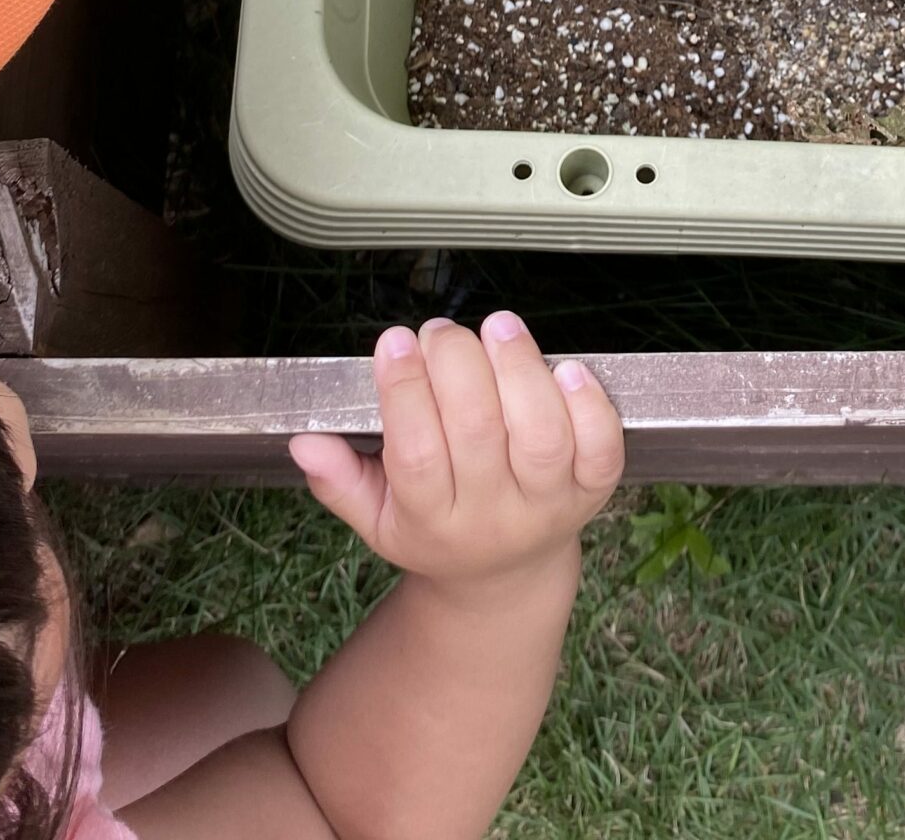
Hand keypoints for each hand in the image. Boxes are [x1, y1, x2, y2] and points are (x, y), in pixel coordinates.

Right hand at [291, 314, 623, 590]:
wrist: (507, 577)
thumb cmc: (437, 529)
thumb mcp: (377, 520)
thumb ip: (339, 481)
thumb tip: (303, 441)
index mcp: (432, 525)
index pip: (415, 455)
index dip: (405, 391)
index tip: (395, 339)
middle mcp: (493, 518)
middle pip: (477, 434)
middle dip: (457, 366)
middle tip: (441, 330)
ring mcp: (548, 505)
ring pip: (541, 436)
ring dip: (520, 371)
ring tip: (498, 328)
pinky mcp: (593, 491)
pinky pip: (601, 449)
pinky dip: (589, 404)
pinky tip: (566, 366)